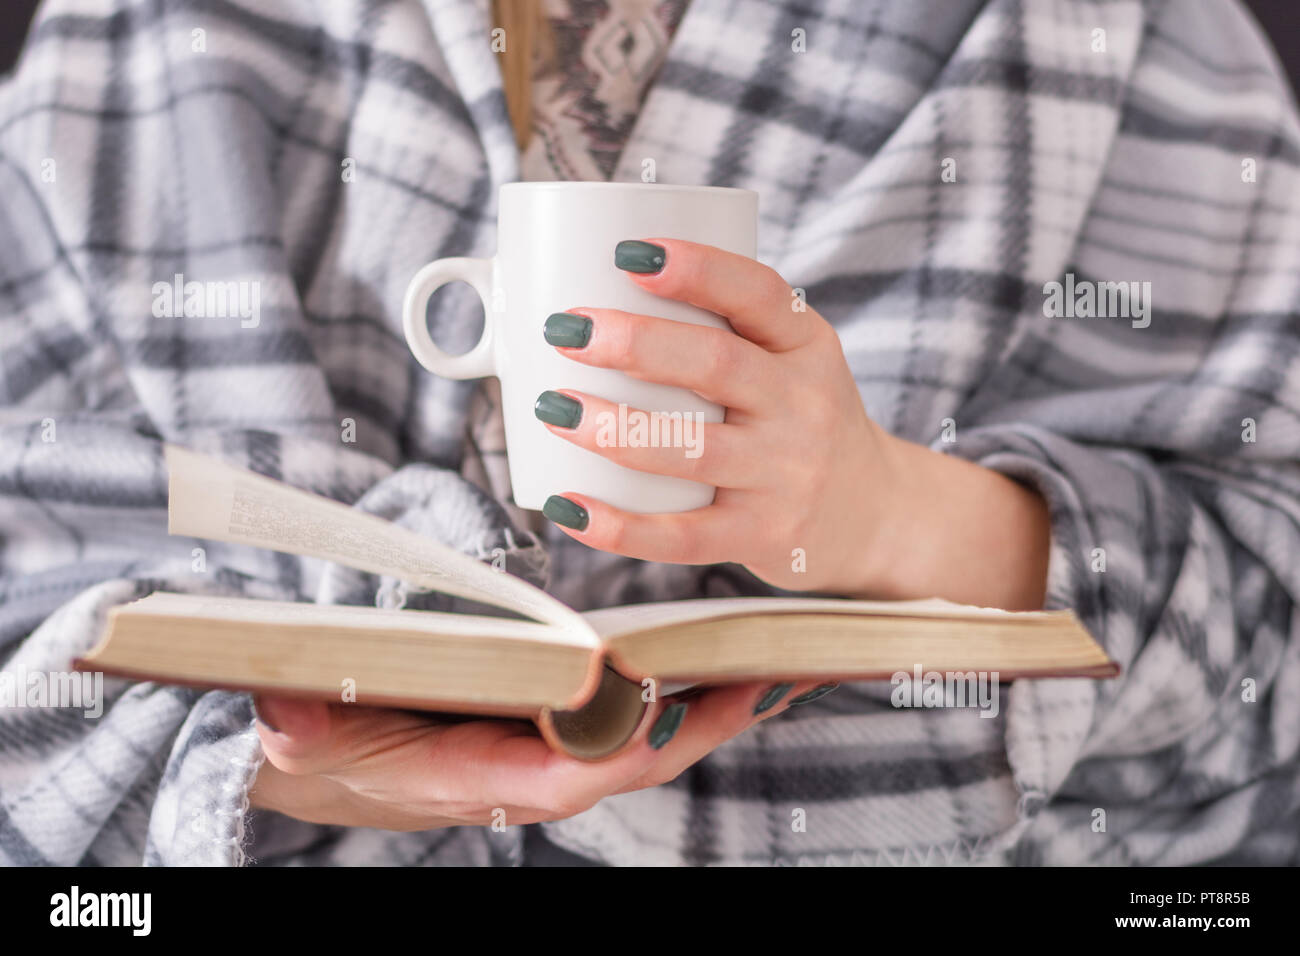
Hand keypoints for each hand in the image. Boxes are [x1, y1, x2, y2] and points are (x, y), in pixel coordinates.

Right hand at [249, 680, 832, 829]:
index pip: (546, 781)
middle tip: (760, 679)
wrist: (330, 758)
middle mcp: (514, 776)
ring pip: (635, 748)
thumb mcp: (302, 730)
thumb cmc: (326, 739)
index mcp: (462, 776)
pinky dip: (675, 702)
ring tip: (767, 665)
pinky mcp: (548, 736)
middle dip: (690, 730)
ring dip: (702, 712)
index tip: (647, 714)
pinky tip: (717, 669)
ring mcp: (536, 759)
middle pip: (619, 765)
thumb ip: (299, 726)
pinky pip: (624, 727)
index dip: (599, 754)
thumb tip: (290, 715)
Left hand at [535, 239, 1049, 608]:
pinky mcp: (762, 536)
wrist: (877, 517)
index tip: (630, 253)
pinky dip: (619, 526)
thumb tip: (595, 305)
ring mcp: (784, 475)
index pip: (759, 294)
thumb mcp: (794, 366)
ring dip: (613, 428)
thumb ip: (725, 336)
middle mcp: (802, 406)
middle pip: (716, 365)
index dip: (697, 269)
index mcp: (807, 347)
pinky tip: (569, 507)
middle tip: (567, 330)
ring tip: (553, 406)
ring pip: (690, 449)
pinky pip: (683, 536)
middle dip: (634, 343)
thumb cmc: (804, 426)